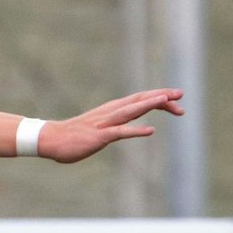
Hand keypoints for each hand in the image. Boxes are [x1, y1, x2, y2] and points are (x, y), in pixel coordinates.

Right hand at [38, 89, 184, 163]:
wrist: (52, 139)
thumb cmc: (74, 136)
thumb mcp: (98, 128)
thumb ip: (112, 127)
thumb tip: (122, 129)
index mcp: (112, 110)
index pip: (140, 100)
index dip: (159, 98)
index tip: (176, 100)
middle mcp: (111, 112)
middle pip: (140, 100)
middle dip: (162, 96)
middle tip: (181, 94)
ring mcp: (105, 123)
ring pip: (132, 111)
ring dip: (149, 104)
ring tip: (167, 100)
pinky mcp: (100, 136)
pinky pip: (121, 132)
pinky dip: (136, 130)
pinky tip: (150, 131)